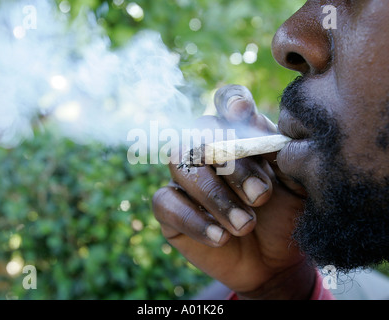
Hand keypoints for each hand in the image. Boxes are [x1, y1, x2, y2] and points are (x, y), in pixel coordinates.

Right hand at [153, 85, 315, 298]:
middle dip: (231, 164)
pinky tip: (221, 238)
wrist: (274, 262)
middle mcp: (206, 152)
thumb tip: (259, 125)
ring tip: (245, 225)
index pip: (226, 102)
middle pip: (199, 134)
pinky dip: (194, 219)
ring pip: (180, 166)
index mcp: (239, 137)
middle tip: (260, 196)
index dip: (229, 101)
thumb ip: (283, 154)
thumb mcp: (296, 185)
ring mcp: (184, 180)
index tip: (241, 113)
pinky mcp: (169, 209)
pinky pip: (165, 203)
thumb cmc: (285, 217)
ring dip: (214, 195)